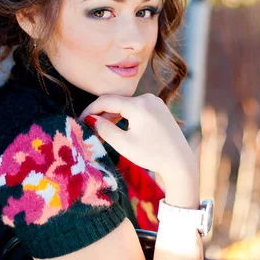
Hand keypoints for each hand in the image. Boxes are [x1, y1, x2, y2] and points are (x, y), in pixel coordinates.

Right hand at [79, 94, 196, 179]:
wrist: (180, 161)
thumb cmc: (151, 155)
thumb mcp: (124, 144)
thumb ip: (104, 129)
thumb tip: (91, 119)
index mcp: (138, 105)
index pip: (106, 101)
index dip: (90, 109)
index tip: (80, 120)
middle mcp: (147, 98)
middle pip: (116, 101)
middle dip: (101, 113)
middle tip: (89, 127)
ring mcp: (155, 102)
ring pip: (126, 105)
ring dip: (113, 115)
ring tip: (102, 130)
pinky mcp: (159, 108)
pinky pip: (136, 108)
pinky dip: (125, 116)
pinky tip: (119, 127)